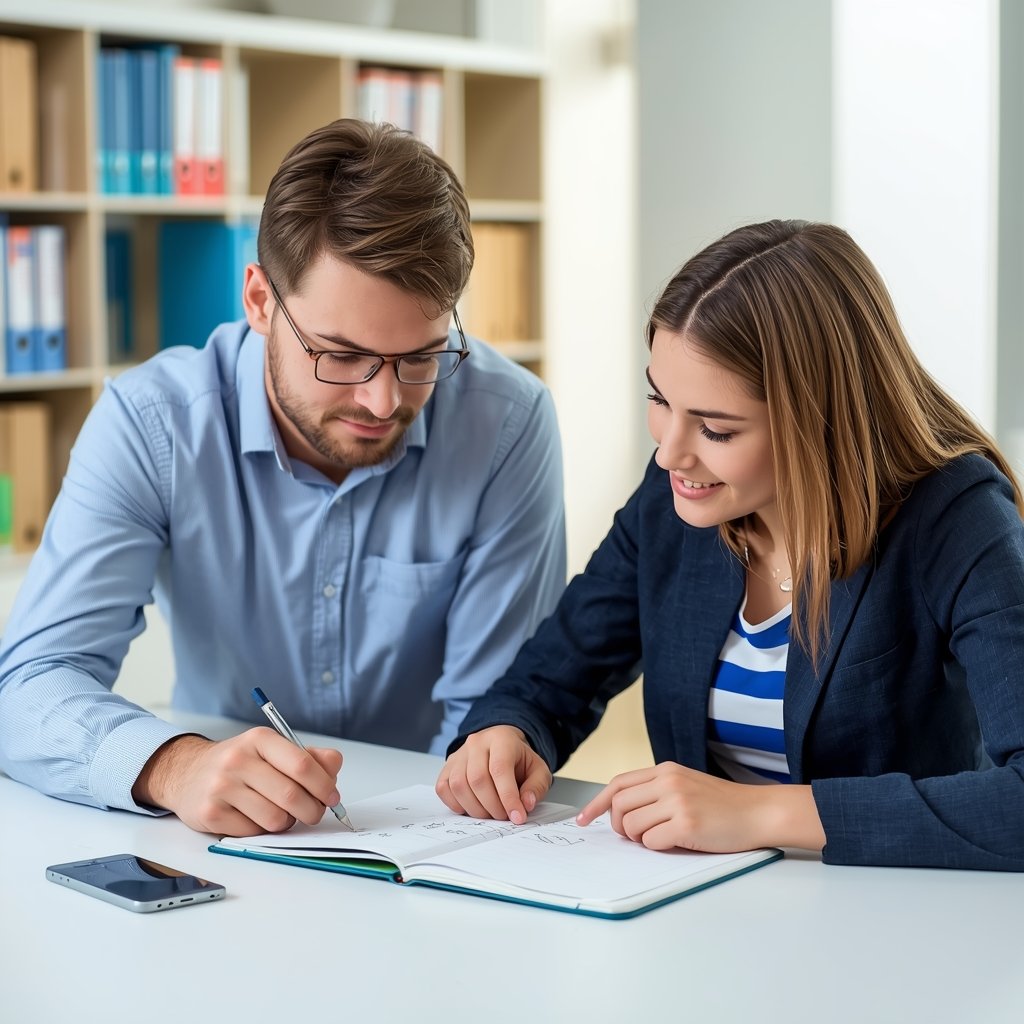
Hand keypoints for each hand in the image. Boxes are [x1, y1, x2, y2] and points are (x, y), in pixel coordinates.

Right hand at [131, 729, 343, 836]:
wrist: (187, 773)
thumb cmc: (240, 763)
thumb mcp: (272, 749)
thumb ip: (308, 756)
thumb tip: (334, 767)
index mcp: (259, 740)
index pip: (302, 764)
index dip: (324, 785)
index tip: (332, 797)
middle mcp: (238, 761)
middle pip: (291, 795)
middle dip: (312, 810)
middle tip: (314, 813)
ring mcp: (221, 788)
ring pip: (275, 819)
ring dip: (286, 822)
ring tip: (280, 812)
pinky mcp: (211, 814)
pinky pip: (253, 833)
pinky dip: (262, 830)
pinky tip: (255, 817)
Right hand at [436, 725, 551, 824]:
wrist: (501, 746)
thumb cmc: (519, 760)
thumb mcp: (538, 770)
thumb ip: (536, 787)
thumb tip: (526, 804)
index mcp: (501, 739)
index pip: (500, 769)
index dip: (508, 797)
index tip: (517, 817)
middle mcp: (476, 743)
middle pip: (478, 779)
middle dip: (493, 806)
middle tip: (505, 816)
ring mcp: (459, 754)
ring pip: (459, 785)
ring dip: (475, 808)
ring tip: (491, 813)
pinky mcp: (448, 766)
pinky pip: (444, 788)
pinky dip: (456, 804)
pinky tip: (473, 806)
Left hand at [576, 762, 825, 852]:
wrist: (759, 812)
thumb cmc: (724, 805)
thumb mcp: (686, 785)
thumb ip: (657, 792)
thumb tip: (622, 812)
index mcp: (665, 771)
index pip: (618, 783)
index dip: (597, 803)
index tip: (585, 819)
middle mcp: (668, 781)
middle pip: (618, 804)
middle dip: (617, 826)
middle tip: (632, 836)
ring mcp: (677, 801)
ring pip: (631, 825)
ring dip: (639, 839)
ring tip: (660, 838)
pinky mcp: (686, 823)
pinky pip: (651, 841)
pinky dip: (657, 847)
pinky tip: (677, 843)